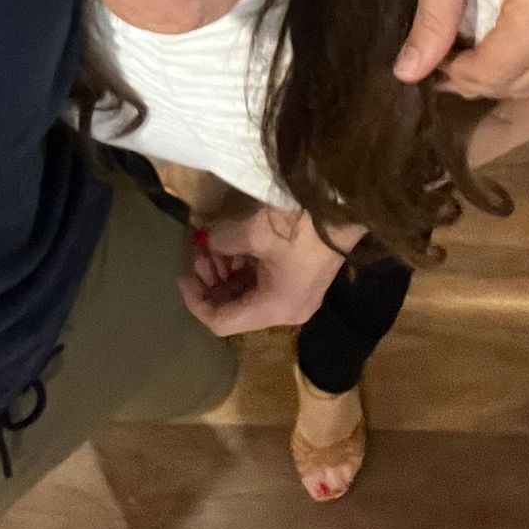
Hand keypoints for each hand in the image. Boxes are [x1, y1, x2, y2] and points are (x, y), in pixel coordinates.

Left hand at [180, 206, 358, 335]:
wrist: (345, 207)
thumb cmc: (300, 225)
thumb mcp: (253, 232)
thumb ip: (220, 241)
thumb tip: (205, 240)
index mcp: (274, 309)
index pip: (221, 321)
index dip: (196, 301)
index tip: (182, 275)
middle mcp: (286, 312)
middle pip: (235, 310)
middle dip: (211, 284)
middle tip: (200, 254)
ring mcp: (297, 298)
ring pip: (249, 297)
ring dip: (227, 274)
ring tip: (214, 246)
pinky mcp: (302, 282)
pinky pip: (264, 286)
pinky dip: (245, 269)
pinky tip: (234, 246)